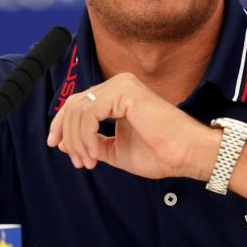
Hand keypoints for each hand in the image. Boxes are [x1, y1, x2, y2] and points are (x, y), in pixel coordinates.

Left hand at [46, 73, 219, 179]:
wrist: (186, 154)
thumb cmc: (160, 153)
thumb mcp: (116, 150)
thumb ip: (93, 142)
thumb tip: (64, 143)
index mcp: (118, 94)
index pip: (78, 103)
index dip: (62, 125)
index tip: (59, 148)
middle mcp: (119, 84)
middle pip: (73, 105)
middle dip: (68, 135)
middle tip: (79, 161)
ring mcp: (122, 85)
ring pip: (78, 109)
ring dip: (77, 140)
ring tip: (89, 160)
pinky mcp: (125, 92)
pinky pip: (89, 113)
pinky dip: (86, 136)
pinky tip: (96, 152)